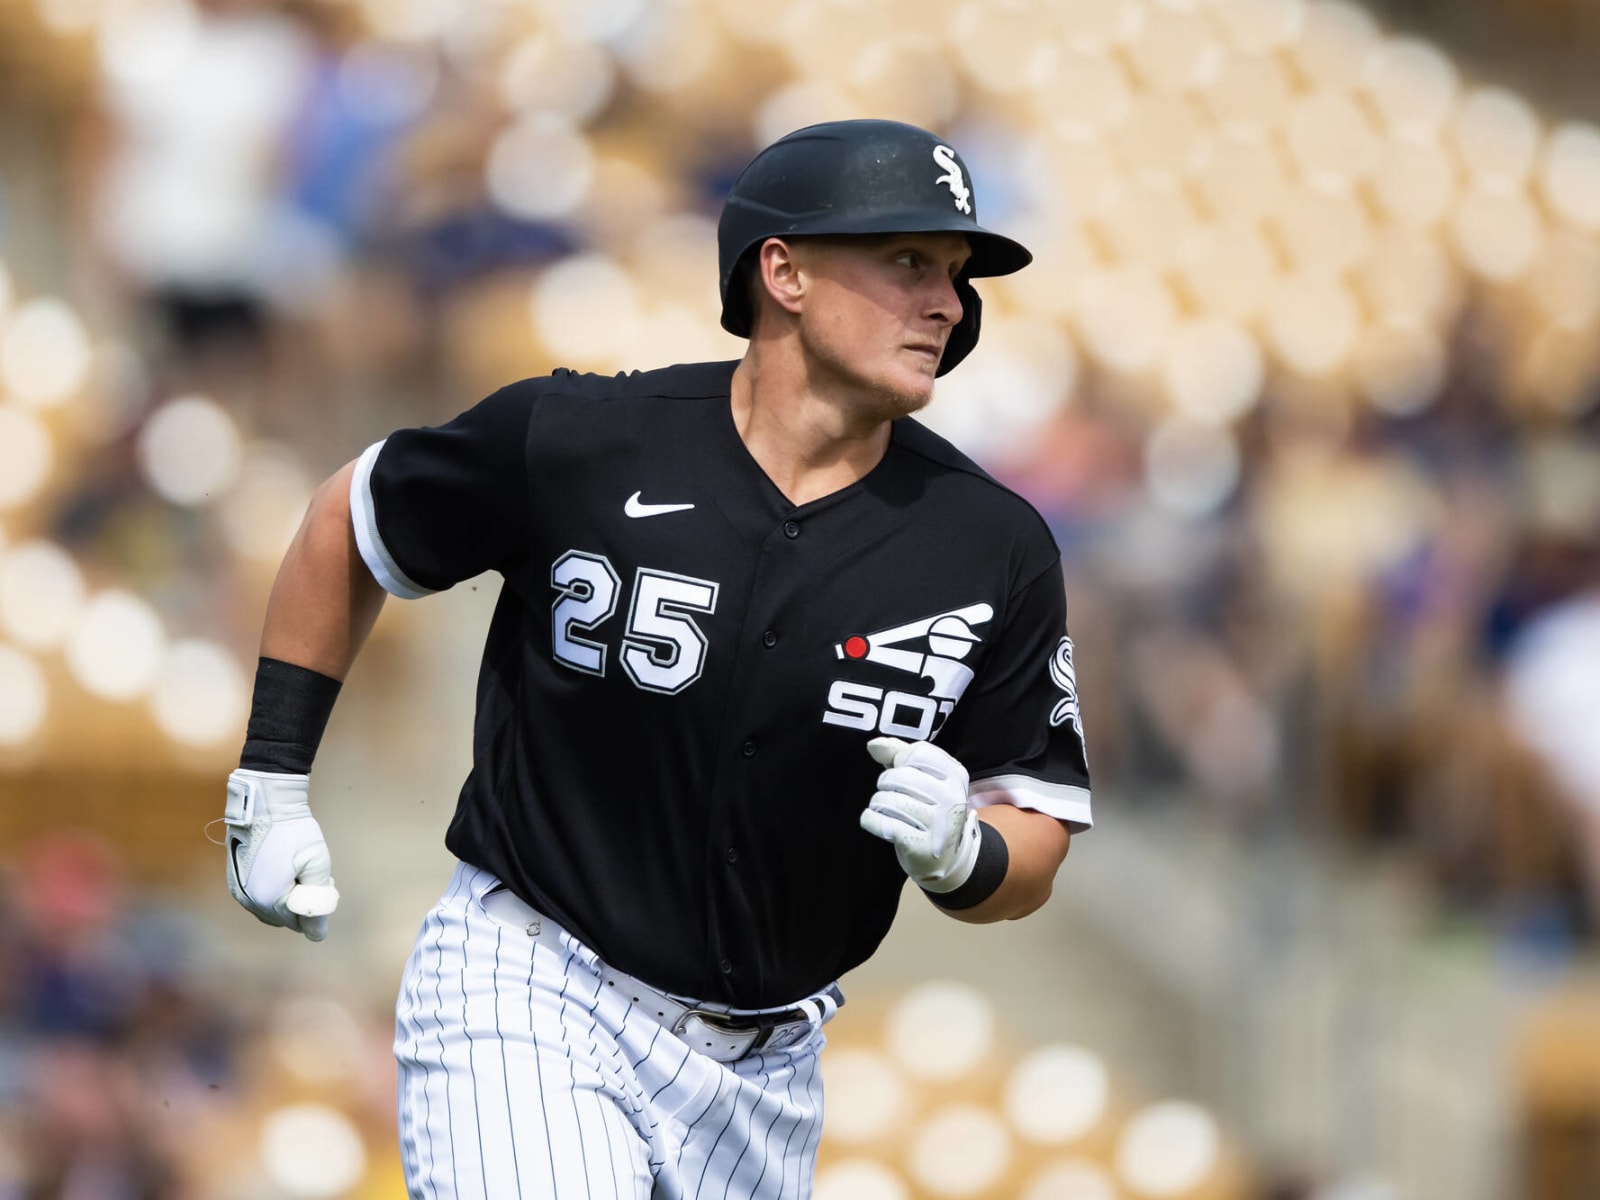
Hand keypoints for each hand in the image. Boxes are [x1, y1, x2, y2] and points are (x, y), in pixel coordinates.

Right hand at [224, 769, 338, 940]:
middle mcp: (249, 901)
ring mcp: (240, 891)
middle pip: (284, 918)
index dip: (316, 910)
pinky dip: (275, 891)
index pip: (299, 922)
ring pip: (270, 908)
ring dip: (288, 898)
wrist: (264, 804)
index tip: (328, 890)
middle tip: (318, 881)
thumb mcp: (316, 862)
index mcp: (269, 900)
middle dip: (302, 905)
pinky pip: (259, 898)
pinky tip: (287, 872)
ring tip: (303, 873)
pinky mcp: (236, 881)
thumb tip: (317, 934)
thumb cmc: (294, 831)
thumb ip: (318, 899)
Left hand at [859, 737, 980, 891]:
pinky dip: (870, 819)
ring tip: (885, 809)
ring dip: (877, 803)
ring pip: (887, 799)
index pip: (917, 752)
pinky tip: (877, 821)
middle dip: (885, 783)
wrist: (946, 859)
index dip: (900, 761)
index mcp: (955, 775)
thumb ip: (899, 755)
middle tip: (890, 794)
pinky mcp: (920, 845)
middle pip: (899, 776)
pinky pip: (880, 822)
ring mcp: (938, 823)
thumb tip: (874, 745)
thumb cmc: (929, 810)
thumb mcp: (924, 778)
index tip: (902, 772)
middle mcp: (951, 798)